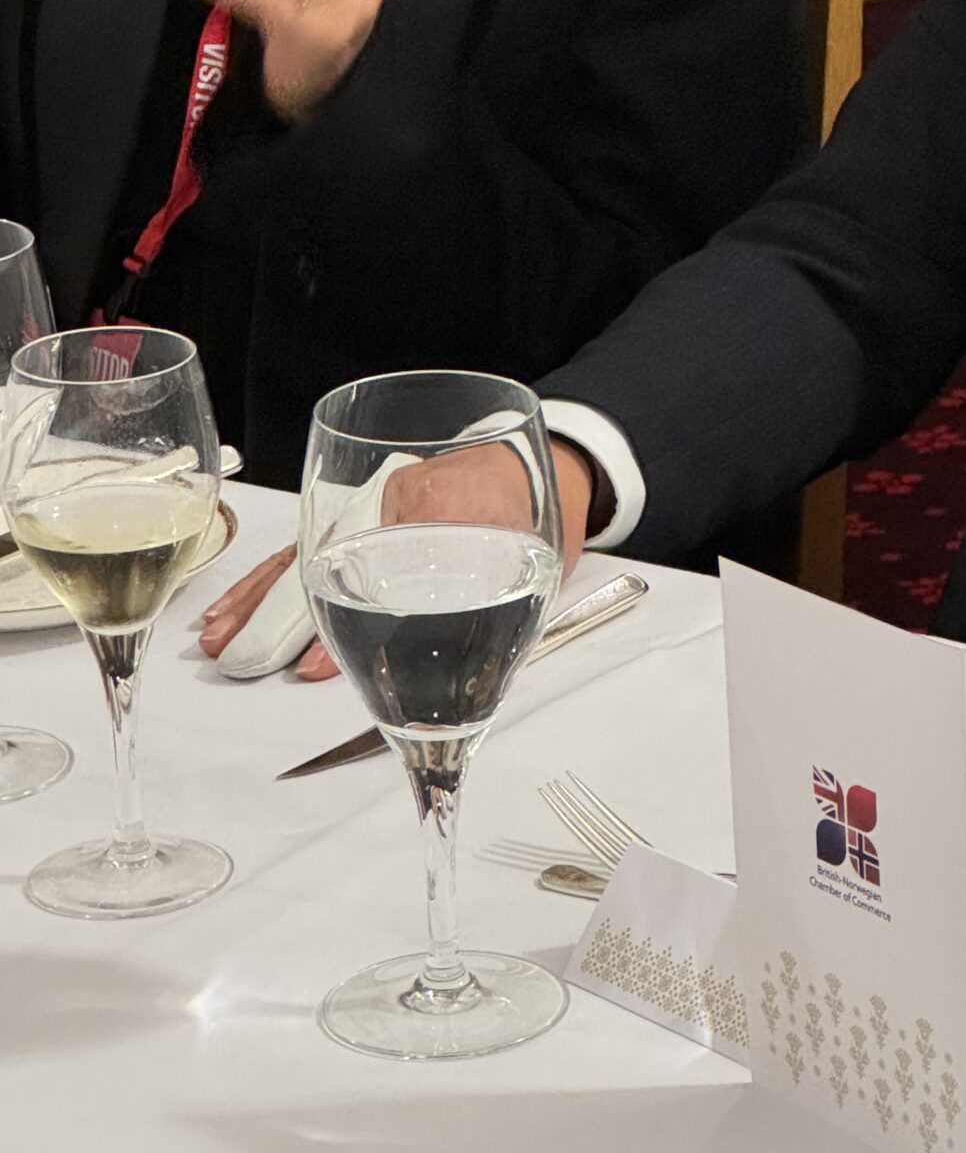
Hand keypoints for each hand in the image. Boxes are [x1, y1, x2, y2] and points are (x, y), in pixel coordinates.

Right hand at [195, 438, 593, 682]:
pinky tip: (233, 607)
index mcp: (445, 503)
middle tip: (248, 664)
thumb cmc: (543, 516)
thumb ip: (495, 625)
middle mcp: (398, 494)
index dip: (342, 627)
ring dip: (259, 601)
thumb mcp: (537, 566)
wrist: (546, 460)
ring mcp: (373, 500)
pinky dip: (266, 578)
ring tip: (221, 642)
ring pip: (307, 550)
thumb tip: (460, 705)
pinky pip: (305, 541)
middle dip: (284, 618)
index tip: (312, 668)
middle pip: (328, 558)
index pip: (381, 567)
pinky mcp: (359, 509)